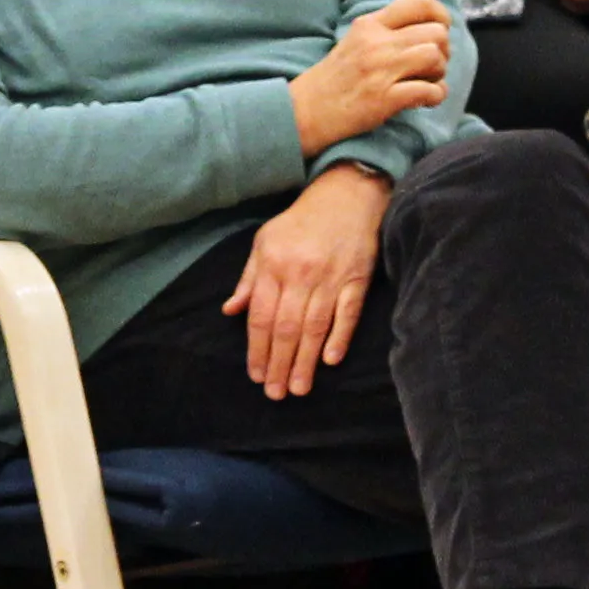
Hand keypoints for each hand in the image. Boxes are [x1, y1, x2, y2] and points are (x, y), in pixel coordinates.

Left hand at [221, 165, 390, 397]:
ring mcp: (331, 277)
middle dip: (279, 363)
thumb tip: (231, 311)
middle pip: (286, 327)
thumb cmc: (301, 221)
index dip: (257, 349)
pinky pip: (348, 313)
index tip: (256, 375)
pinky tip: (330, 361)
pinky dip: (339, 337)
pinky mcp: (358, 279)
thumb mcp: (265, 242)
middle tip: (275, 393)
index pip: (261, 316)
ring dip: (305, 361)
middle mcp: (300, 273)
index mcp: (273, 265)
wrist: (347, 195)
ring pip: (314, 326)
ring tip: (298, 388)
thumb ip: (249, 279)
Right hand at [286, 0, 450, 154]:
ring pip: (435, 56)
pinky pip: (429, 90)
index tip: (440, 33)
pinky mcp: (384, 98)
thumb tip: (429, 28)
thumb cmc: (333, 79)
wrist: (304, 111)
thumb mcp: (354, 42)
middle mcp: (376, 43)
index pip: (420, 2)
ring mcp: (380, 70)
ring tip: (427, 82)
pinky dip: (435, 96)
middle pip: (436, 32)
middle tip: (431, 65)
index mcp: (369, 25)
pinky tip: (425, 100)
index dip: (441, 16)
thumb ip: (385, 31)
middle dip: (443, 50)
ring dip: (439, 73)